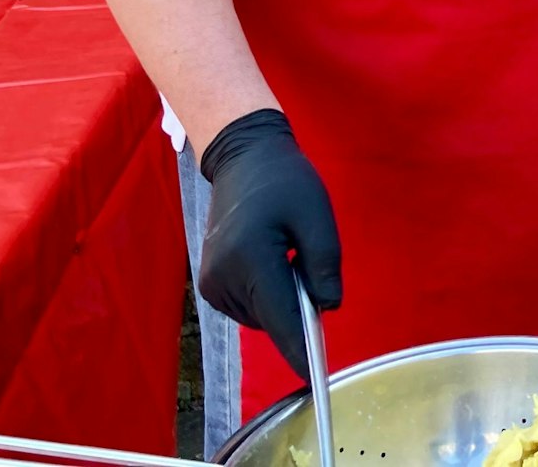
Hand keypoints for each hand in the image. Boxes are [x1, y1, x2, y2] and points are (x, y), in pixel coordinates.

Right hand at [197, 108, 341, 375]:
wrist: (243, 159)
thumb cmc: (285, 182)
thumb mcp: (317, 216)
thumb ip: (325, 264)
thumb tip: (327, 308)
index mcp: (249, 260)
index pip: (280, 318)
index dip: (299, 350)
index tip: (314, 377)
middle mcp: (222, 279)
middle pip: (272, 319)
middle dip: (298, 307)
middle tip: (307, 259)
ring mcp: (211, 284)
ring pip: (261, 315)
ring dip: (282, 299)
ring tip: (287, 252)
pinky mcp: (209, 284)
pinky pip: (249, 305)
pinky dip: (267, 294)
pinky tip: (272, 259)